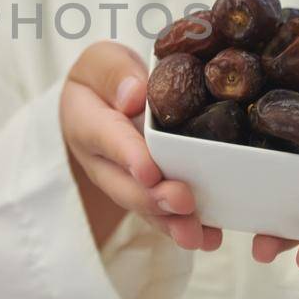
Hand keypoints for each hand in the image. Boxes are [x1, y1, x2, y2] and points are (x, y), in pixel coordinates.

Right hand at [60, 41, 222, 251]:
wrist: (103, 104)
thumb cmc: (106, 78)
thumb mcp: (103, 61)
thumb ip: (114, 73)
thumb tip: (134, 95)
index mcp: (87, 121)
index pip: (106, 137)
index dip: (128, 155)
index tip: (149, 170)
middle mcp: (103, 162)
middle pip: (125, 185)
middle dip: (154, 198)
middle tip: (182, 202)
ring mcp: (125, 183)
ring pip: (145, 207)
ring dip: (171, 222)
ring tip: (196, 235)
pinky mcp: (148, 195)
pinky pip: (163, 215)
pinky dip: (185, 227)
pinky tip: (211, 238)